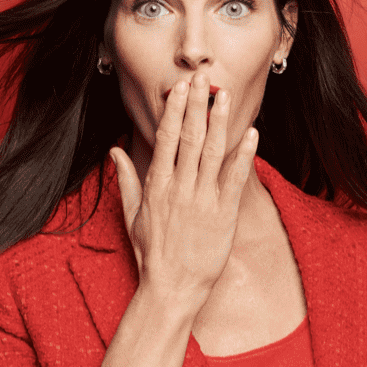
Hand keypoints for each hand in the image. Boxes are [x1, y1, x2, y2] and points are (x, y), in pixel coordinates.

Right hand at [109, 72, 257, 314]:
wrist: (172, 288)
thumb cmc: (153, 255)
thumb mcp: (133, 216)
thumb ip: (127, 180)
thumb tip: (115, 151)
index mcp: (157, 186)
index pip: (166, 139)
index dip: (175, 111)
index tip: (181, 88)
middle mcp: (179, 189)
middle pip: (190, 138)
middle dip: (197, 105)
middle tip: (204, 78)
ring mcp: (202, 201)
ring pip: (212, 152)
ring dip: (221, 121)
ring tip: (226, 96)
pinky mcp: (223, 215)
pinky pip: (235, 178)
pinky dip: (244, 154)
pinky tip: (252, 133)